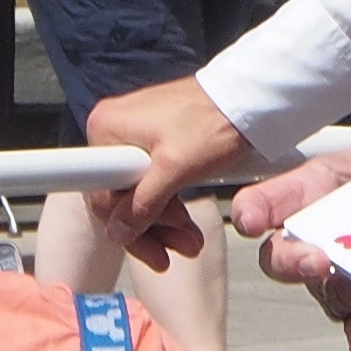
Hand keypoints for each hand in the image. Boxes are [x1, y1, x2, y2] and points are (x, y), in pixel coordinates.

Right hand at [97, 75, 262, 260]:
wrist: (248, 99)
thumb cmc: (215, 121)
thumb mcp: (175, 169)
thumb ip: (143, 204)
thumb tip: (118, 232)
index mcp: (107, 127)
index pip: (102, 193)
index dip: (125, 226)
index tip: (146, 248)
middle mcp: (113, 128)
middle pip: (120, 195)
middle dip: (151, 228)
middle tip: (176, 250)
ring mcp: (134, 133)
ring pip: (139, 192)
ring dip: (164, 221)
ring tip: (190, 241)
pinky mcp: (154, 139)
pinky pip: (151, 179)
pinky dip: (168, 202)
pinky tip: (185, 223)